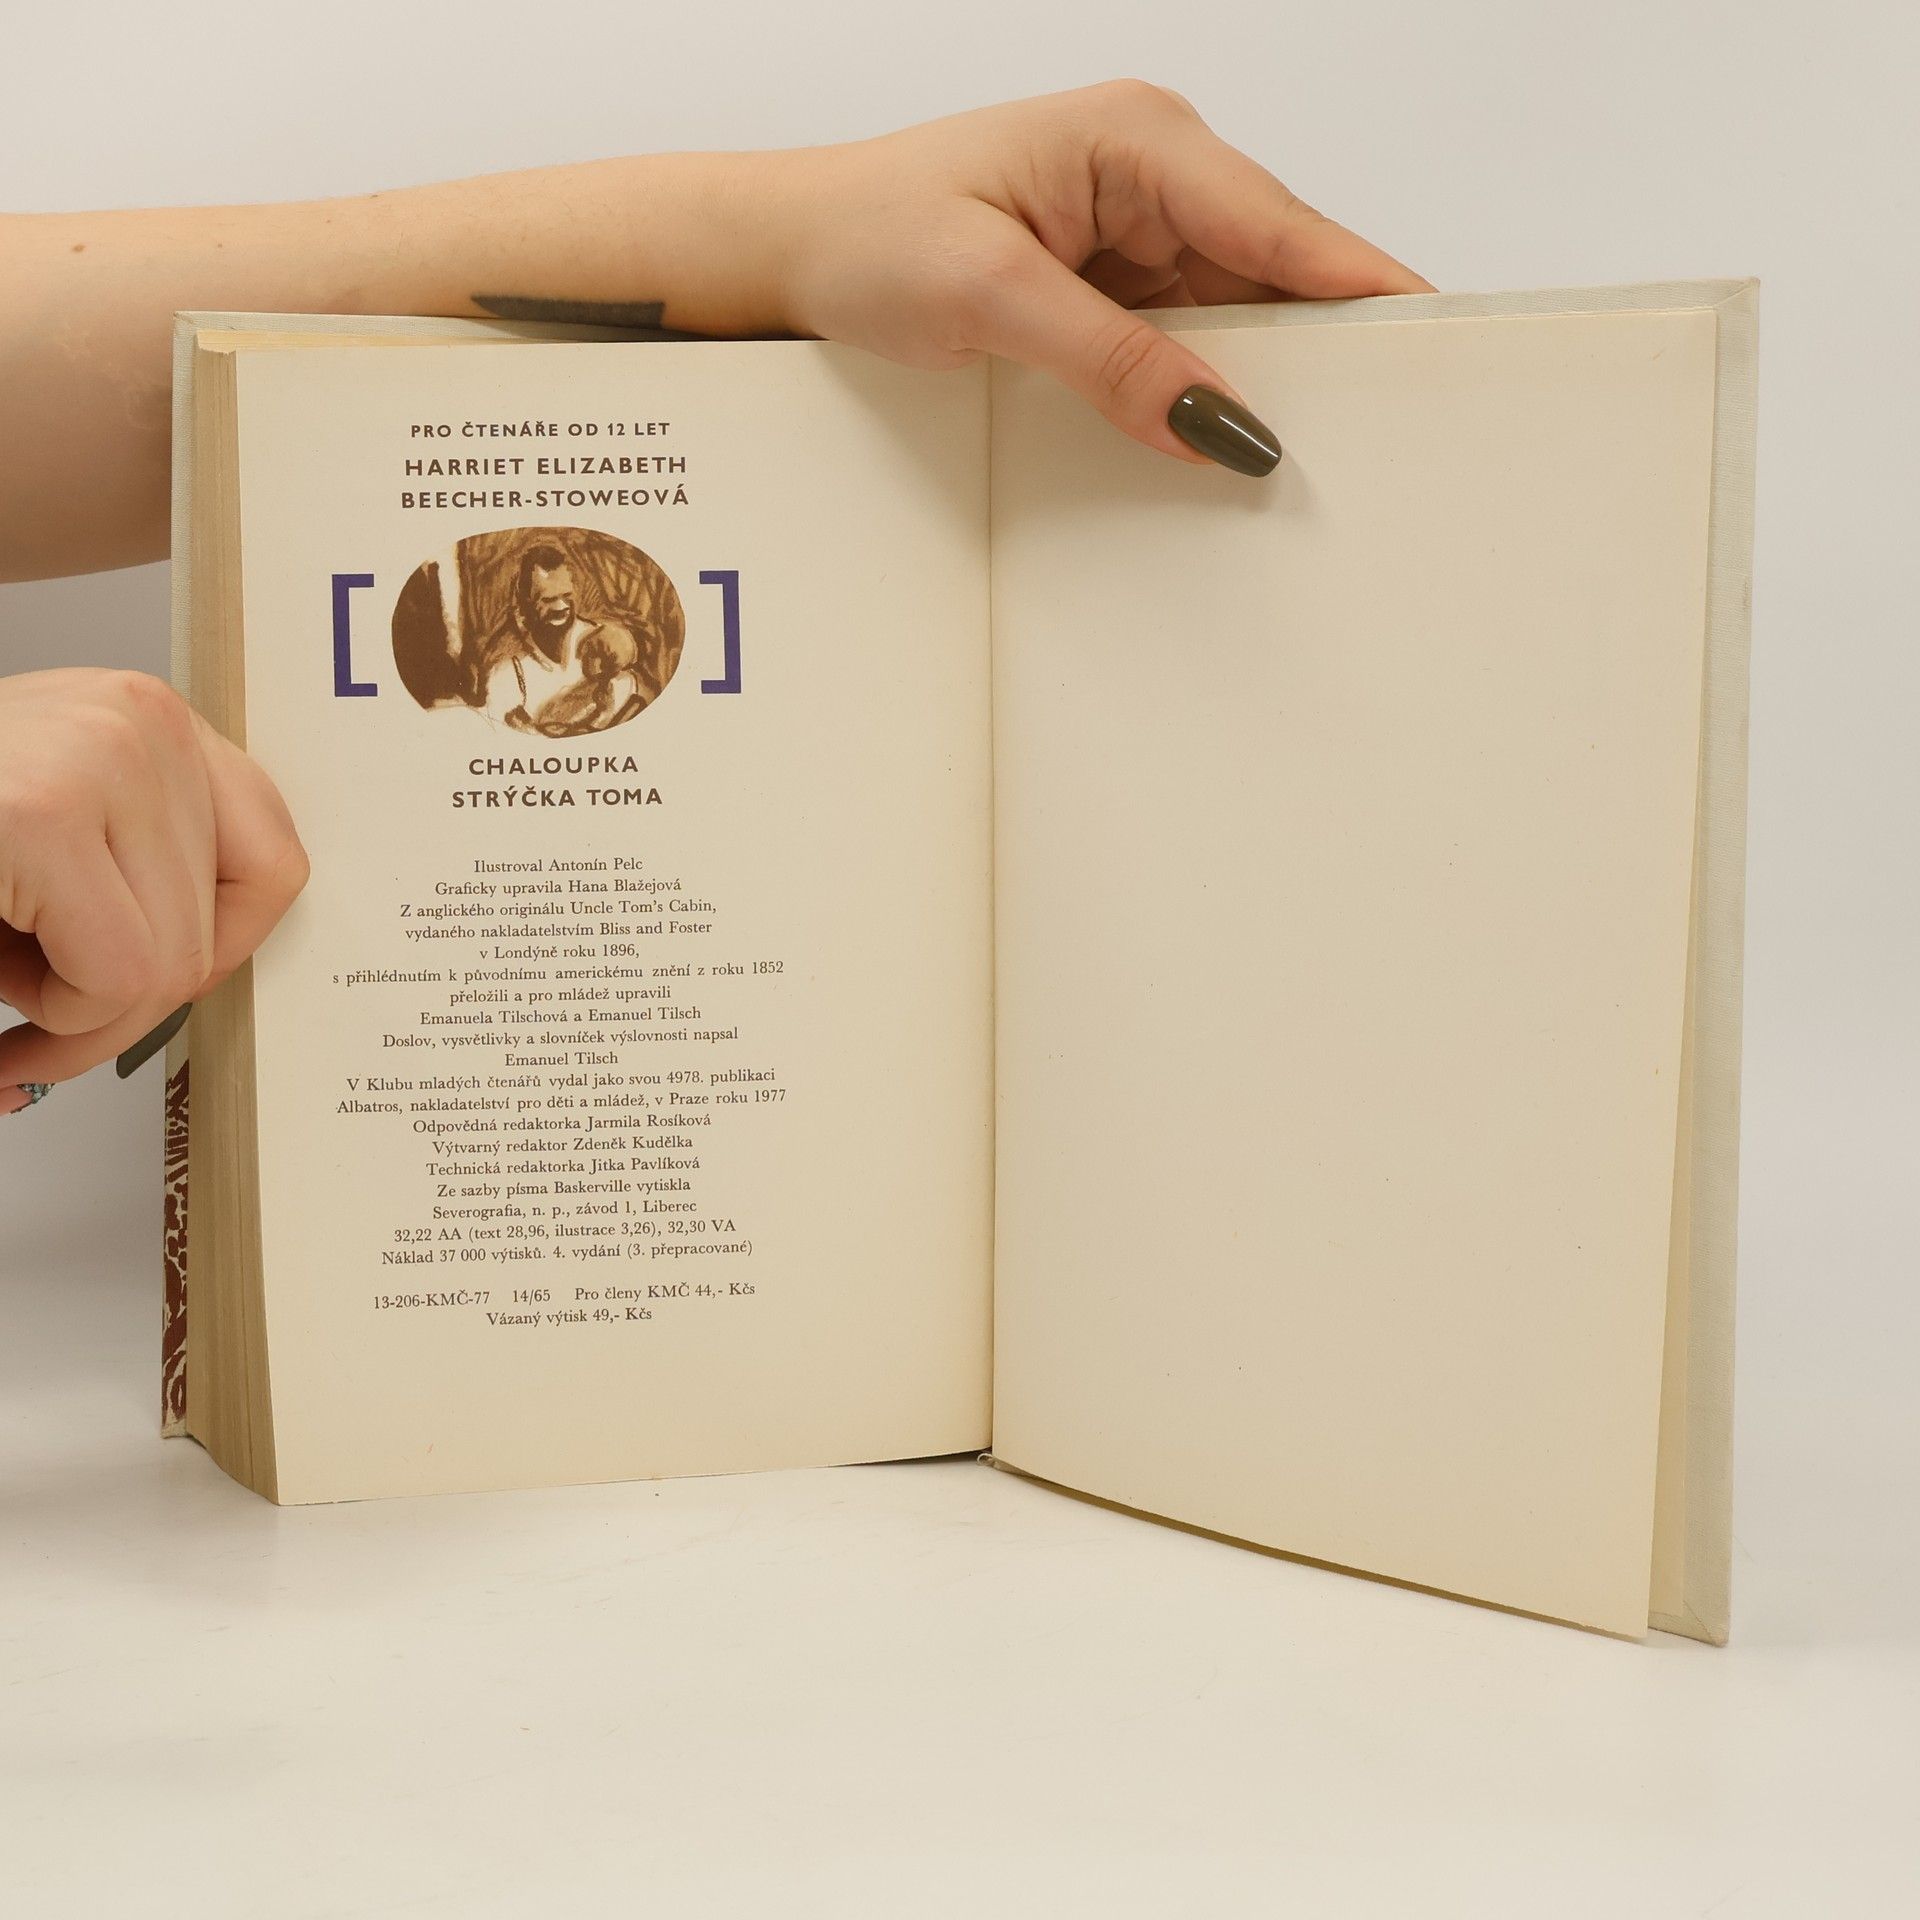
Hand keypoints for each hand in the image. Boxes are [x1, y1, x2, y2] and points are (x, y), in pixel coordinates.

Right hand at [0, 670, 309, 1102]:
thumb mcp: (58, 860)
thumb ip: (146, 885)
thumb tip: (221, 972)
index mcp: (144, 722)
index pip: (275, 861)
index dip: (216, 952)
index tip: (138, 982)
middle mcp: (140, 719)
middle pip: (221, 932)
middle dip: (125, 1002)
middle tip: (32, 999)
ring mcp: (100, 754)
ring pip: (173, 966)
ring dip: (79, 1010)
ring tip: (0, 961)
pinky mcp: (38, 814)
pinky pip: (118, 976)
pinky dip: (57, 1019)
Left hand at [772, 81, 1431, 470]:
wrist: (790, 253)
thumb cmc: (867, 235)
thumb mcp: (990, 298)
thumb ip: (1111, 358)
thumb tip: (1215, 421)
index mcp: (1136, 140)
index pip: (1277, 222)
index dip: (1359, 286)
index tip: (1431, 339)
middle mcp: (1151, 173)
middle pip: (1277, 268)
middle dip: (1326, 342)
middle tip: (1386, 426)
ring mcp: (1136, 230)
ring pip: (1239, 312)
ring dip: (1267, 376)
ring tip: (1323, 450)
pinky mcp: (1113, 284)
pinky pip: (1189, 340)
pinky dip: (1209, 388)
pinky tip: (1229, 438)